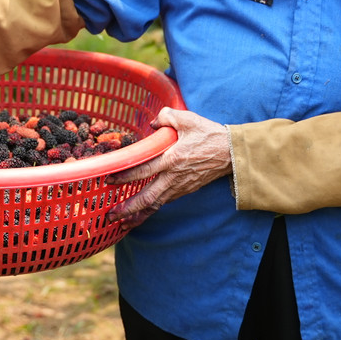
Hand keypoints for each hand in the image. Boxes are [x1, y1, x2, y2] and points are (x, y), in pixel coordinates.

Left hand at [104, 107, 232, 230]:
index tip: (109, 179)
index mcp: (172, 159)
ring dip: (138, 215)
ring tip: (122, 223)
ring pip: (156, 205)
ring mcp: (180, 186)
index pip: (143, 170)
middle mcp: (174, 177)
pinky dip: (151, 210)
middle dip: (128, 209)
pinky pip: (165, 202)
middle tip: (111, 215)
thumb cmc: (209, 135)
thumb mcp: (188, 119)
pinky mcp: (185, 190)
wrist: (231, 153)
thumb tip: (152, 123)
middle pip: (147, 198)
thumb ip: (166, 117)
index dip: (125, 176)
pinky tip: (141, 213)